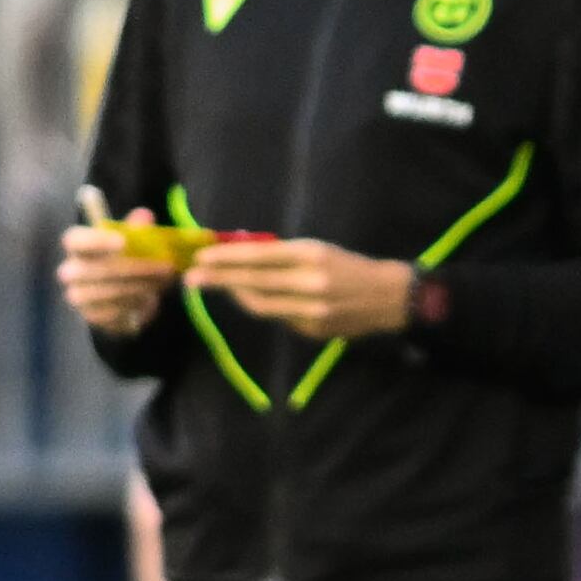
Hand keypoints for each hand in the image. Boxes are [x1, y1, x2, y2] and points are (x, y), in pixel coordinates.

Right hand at [58, 184, 174, 335]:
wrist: (123, 297)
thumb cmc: (126, 261)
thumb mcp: (133, 242)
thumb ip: (137, 229)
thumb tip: (145, 215)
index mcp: (77, 247)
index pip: (74, 240)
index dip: (96, 241)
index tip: (122, 242)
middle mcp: (70, 271)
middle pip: (95, 270)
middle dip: (135, 269)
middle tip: (166, 267)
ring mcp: (77, 297)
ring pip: (106, 293)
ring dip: (140, 287)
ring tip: (162, 282)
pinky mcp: (90, 317)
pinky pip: (111, 313)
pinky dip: (133, 305)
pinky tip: (149, 299)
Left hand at [187, 234, 417, 339]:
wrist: (389, 298)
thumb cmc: (349, 266)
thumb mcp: (318, 249)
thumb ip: (282, 253)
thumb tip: (240, 250)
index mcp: (312, 256)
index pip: (260, 256)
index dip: (228, 258)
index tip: (202, 256)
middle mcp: (310, 284)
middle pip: (254, 283)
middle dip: (219, 279)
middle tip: (192, 278)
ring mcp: (311, 311)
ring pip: (261, 305)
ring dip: (236, 295)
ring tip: (217, 286)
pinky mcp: (312, 331)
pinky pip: (278, 318)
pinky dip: (263, 306)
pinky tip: (254, 298)